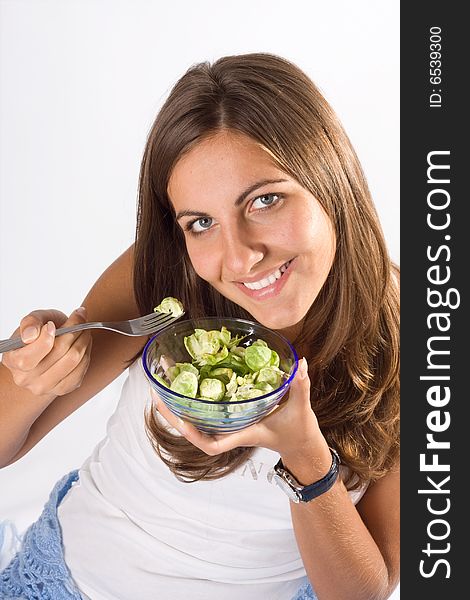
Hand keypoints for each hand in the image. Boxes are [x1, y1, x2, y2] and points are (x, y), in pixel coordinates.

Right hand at [1, 307, 92, 401]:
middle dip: (74, 331)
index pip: (29, 357)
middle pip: (59, 353)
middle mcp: (26, 378)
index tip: (52, 324)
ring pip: (73, 360)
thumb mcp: (33, 320)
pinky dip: (86, 353)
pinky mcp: (63, 389)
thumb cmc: (38, 333)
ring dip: (84, 340)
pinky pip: (81, 370)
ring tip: (84, 329)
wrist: (47, 350)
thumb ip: (30, 322)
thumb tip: (31, 335)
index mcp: (13, 361)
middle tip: (80, 317)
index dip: (45, 338)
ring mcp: (44, 387)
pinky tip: (84, 344)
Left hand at [152, 357, 325, 459]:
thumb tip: (300, 363)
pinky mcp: (232, 415)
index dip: (194, 436)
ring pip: (197, 417)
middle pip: (194, 428)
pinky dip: (196, 394)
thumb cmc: (298, 430)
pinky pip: (208, 407)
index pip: (213, 445)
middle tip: (155, 390)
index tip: (179, 423)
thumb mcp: (301, 408)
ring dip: (179, 400)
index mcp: (243, 433)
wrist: (300, 442)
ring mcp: (230, 423)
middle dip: (173, 412)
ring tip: (164, 377)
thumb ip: (300, 386)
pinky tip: (189, 376)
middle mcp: (231, 429)